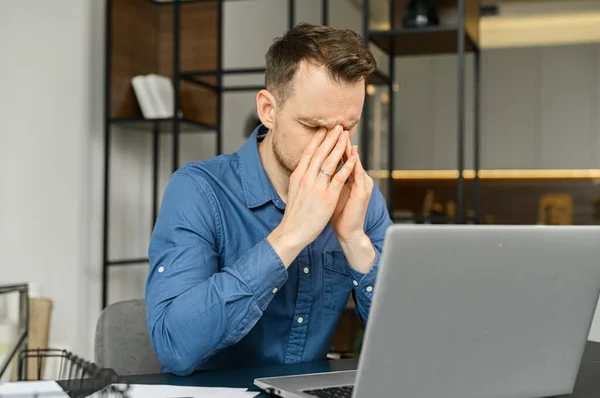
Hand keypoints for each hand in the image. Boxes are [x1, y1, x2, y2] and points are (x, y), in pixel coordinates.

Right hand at [268, 125, 355, 267]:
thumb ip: (300, 179)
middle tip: (338, 126)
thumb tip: (304, 169)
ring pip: (329, 162)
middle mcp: (306, 178)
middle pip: (319, 153)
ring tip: (346, 136)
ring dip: (339, 147)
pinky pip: (338, 178)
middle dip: (330, 138)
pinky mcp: (327, 197)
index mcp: (298, 176)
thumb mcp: (294, 191)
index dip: (317, 139)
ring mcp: (316, 187)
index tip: (324, 129)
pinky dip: (346, 166)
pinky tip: (353, 158)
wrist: (293, 231)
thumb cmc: (294, 214)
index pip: (309, 153)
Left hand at [330, 141, 376, 272]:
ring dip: (349, 149)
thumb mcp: (331, 194)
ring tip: (343, 135)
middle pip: (348, 156)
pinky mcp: (363, 192)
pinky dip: (354, 165)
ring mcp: (362, 185)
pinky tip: (352, 155)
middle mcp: (358, 179)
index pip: (340, 158)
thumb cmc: (338, 215)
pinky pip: (358, 175)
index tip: (324, 133)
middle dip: (340, 142)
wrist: (349, 233)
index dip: (332, 146)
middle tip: (334, 127)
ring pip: (355, 162)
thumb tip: (317, 170)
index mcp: (349, 179)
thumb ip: (328, 181)